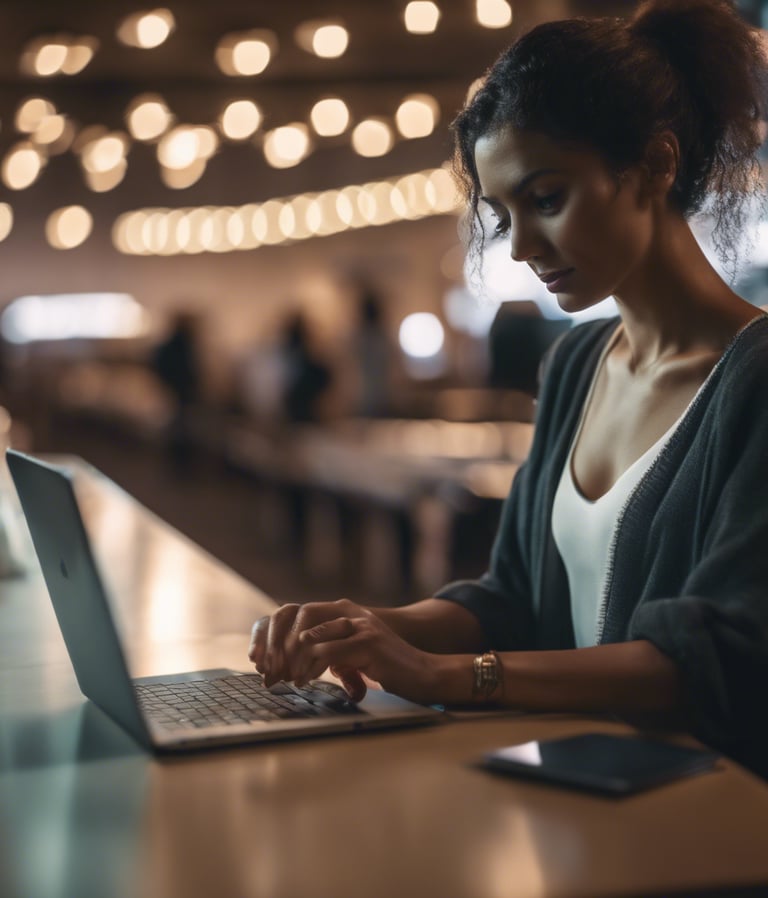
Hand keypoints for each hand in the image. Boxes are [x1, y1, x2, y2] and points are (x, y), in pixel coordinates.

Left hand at [248, 599, 437, 701]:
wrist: (422, 673)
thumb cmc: (383, 667)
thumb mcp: (347, 655)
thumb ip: (322, 653)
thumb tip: (283, 666)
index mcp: (339, 610)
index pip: (293, 611)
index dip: (270, 633)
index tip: (257, 661)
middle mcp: (347, 610)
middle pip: (296, 616)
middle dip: (276, 646)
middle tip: (268, 674)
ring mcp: (359, 623)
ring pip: (309, 635)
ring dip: (291, 660)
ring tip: (286, 680)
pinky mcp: (369, 642)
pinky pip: (328, 653)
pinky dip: (311, 668)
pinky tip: (305, 681)